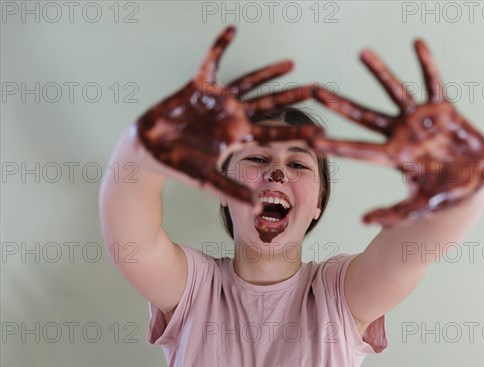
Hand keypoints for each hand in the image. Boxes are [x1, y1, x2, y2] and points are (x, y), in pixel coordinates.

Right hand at [134, 25, 321, 209]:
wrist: (151, 150)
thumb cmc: (179, 166)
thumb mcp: (207, 180)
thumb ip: (232, 191)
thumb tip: (258, 207)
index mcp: (238, 137)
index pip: (274, 133)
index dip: (297, 132)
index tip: (321, 131)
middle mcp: (233, 117)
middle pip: (270, 104)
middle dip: (294, 96)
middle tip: (319, 89)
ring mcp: (218, 101)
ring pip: (249, 82)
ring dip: (269, 73)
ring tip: (292, 64)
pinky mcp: (199, 87)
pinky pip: (211, 62)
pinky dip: (220, 46)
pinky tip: (232, 30)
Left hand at [312, 40, 483, 226]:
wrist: (477, 179)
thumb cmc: (446, 195)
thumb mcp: (420, 209)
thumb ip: (393, 214)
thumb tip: (363, 221)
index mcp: (394, 157)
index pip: (358, 150)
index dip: (335, 144)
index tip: (310, 138)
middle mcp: (401, 134)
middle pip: (365, 117)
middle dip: (340, 105)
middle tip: (315, 91)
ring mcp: (420, 120)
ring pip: (395, 93)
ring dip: (379, 73)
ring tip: (362, 52)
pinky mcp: (442, 109)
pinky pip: (434, 83)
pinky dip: (428, 65)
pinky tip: (417, 43)